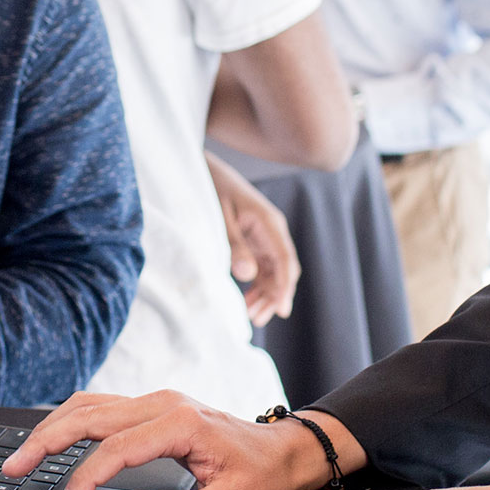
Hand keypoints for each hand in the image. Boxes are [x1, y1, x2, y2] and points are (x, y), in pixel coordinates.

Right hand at [0, 390, 363, 489]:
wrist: (285, 450)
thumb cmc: (263, 474)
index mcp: (181, 423)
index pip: (117, 449)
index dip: (86, 477)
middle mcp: (163, 404)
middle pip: (90, 416)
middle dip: (46, 441)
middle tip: (12, 468)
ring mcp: (156, 402)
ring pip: (90, 406)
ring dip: (52, 428)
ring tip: (21, 455)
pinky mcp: (152, 408)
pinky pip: (101, 408)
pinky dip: (70, 422)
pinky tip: (52, 438)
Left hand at [207, 151, 298, 323]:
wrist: (204, 170)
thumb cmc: (211, 189)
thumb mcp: (219, 218)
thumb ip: (233, 246)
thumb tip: (247, 275)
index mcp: (269, 222)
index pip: (285, 260)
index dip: (284, 287)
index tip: (280, 310)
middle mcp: (273, 231)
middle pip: (283, 270)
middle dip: (274, 296)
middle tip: (256, 319)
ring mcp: (265, 236)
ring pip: (274, 272)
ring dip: (266, 293)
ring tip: (250, 314)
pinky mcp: (255, 241)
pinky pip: (263, 268)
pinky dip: (257, 285)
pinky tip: (247, 300)